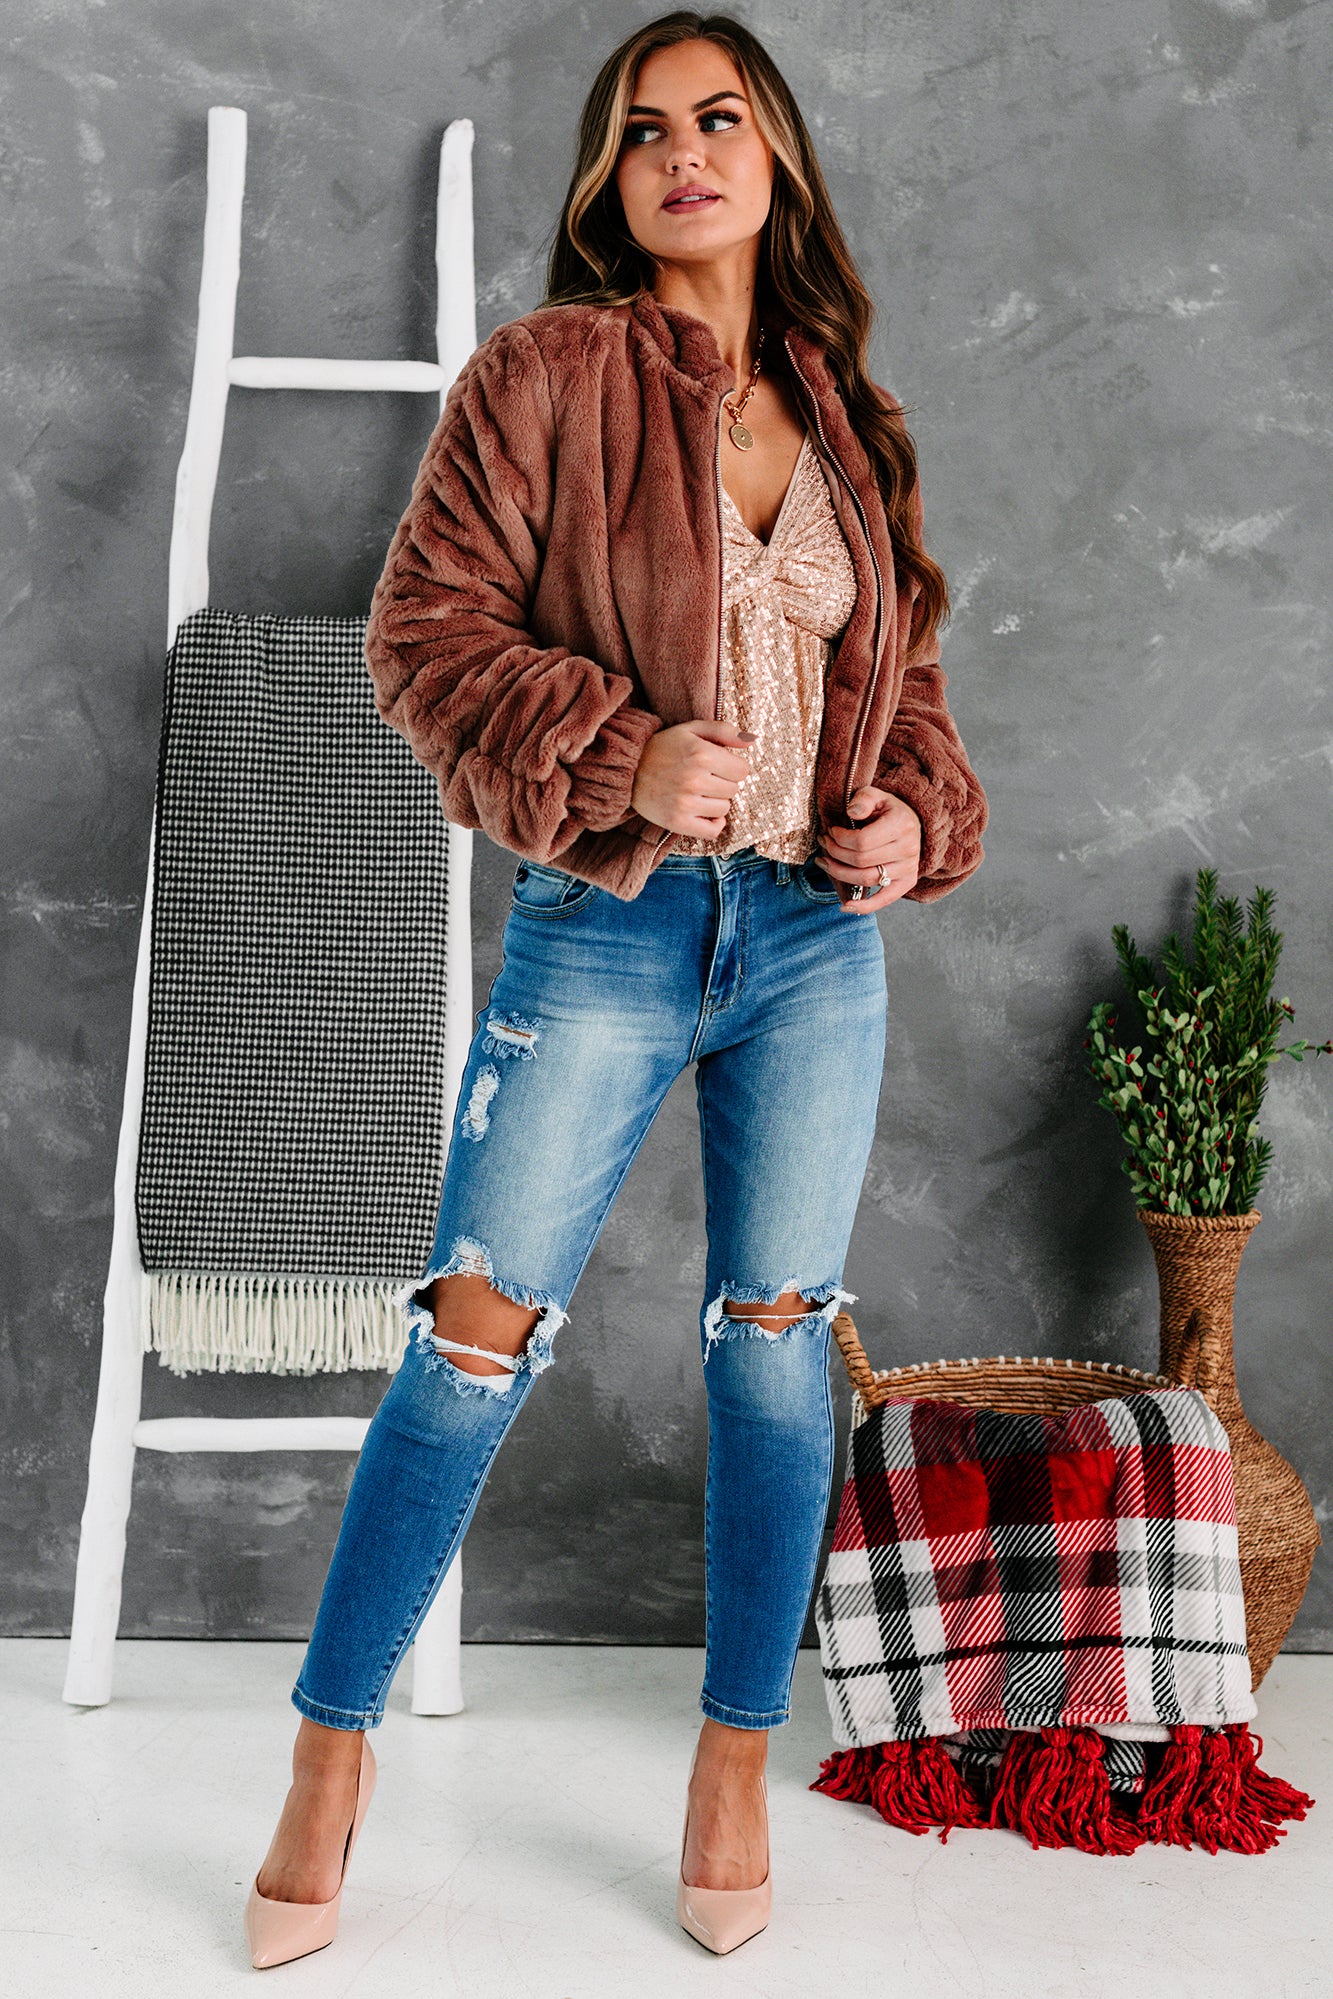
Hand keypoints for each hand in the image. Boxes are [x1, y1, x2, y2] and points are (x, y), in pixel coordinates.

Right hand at [630, 719, 755, 836]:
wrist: (628, 769)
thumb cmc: (664, 747)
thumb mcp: (692, 730)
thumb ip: (723, 731)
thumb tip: (751, 740)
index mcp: (702, 754)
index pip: (742, 770)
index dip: (732, 766)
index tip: (718, 765)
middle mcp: (694, 780)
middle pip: (734, 790)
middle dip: (723, 783)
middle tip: (704, 778)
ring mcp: (685, 803)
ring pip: (724, 809)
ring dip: (716, 801)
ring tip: (698, 792)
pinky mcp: (677, 822)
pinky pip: (712, 830)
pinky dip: (713, 824)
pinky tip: (704, 812)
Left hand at [814, 786, 921, 912]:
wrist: (912, 823)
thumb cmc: (888, 810)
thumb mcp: (877, 795)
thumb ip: (864, 799)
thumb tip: (852, 812)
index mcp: (901, 825)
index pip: (861, 841)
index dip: (839, 839)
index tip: (830, 832)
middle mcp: (908, 848)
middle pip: (860, 861)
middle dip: (834, 853)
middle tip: (823, 844)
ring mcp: (908, 868)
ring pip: (866, 879)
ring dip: (839, 874)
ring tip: (825, 863)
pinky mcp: (906, 882)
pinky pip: (884, 899)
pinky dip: (864, 906)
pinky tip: (845, 906)